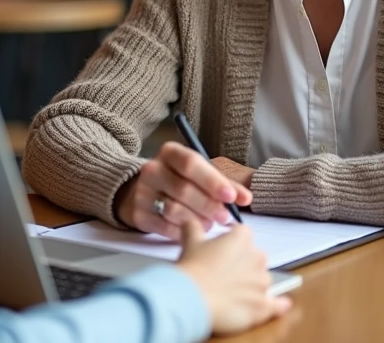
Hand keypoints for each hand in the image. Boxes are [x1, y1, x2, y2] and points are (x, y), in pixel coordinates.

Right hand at [115, 142, 251, 240]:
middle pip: (183, 188)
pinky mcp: (138, 214)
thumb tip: (245, 198)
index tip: (231, 196)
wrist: (143, 191)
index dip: (213, 181)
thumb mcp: (199, 174)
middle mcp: (152, 169)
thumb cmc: (180, 180)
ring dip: (197, 220)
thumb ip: (223, 184)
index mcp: (169, 152)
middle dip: (209, 205)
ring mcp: (142, 192)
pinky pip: (164, 226)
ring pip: (174, 209)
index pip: (191, 163)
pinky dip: (183, 231)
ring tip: (210, 224)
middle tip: (226, 217)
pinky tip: (194, 231)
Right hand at [176, 218, 290, 335]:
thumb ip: (193, 227)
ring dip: (252, 284)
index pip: (242, 234)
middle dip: (242, 263)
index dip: (230, 241)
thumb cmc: (193, 268)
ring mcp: (262, 281)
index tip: (221, 247)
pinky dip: (279, 304)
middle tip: (222, 272)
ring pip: (262, 280)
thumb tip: (191, 221)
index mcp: (242, 237)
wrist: (193, 298)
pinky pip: (277, 304)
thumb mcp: (190, 241)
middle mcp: (257, 257)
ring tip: (232, 292)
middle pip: (254, 257)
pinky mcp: (263, 305)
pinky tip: (281, 304)